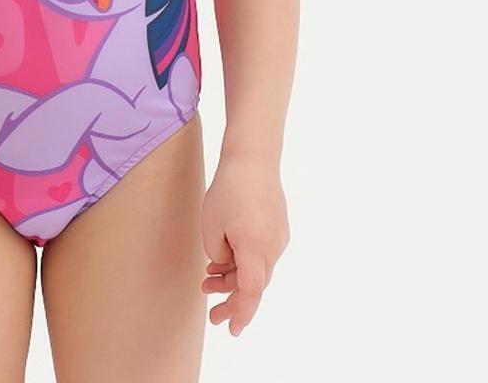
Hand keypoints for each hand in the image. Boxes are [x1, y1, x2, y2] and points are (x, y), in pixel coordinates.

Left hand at [200, 155, 288, 335]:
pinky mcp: (278, 228)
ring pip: (257, 268)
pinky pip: (261, 253)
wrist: (253, 158)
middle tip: (211, 312)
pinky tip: (224, 259)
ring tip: (209, 279)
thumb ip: (218, 255)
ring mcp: (279, 237)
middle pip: (254, 284)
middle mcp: (272, 247)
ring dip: (235, 277)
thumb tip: (226, 265)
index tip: (231, 329)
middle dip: (232, 299)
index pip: (251, 292)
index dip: (241, 313)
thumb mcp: (211, 226)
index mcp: (255, 248)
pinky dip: (244, 261)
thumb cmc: (228, 189)